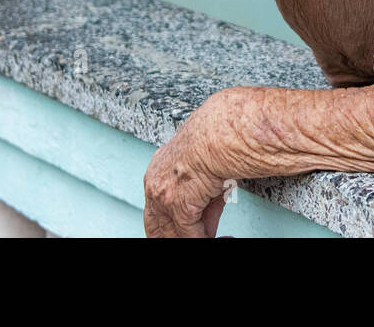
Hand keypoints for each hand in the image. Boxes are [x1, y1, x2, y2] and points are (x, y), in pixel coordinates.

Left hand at [143, 98, 234, 237]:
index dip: (166, 228)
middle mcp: (154, 186)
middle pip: (155, 228)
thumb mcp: (204, 173)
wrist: (219, 134)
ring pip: (171, 234)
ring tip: (204, 237)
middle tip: (190, 239)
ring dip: (189, 238)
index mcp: (157, 173)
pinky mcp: (179, 205)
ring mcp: (164, 197)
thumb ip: (203, 204)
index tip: (181, 233)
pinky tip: (214, 237)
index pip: (153, 211)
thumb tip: (206, 228)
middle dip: (172, 237)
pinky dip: (203, 238)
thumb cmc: (216, 142)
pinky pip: (190, 234)